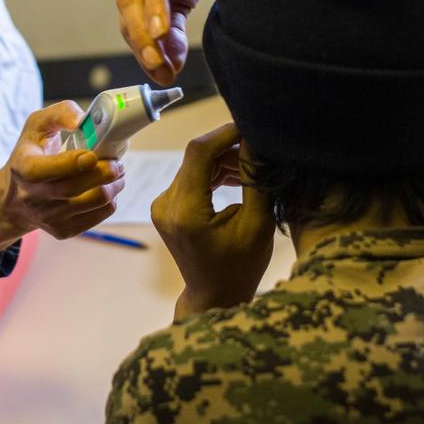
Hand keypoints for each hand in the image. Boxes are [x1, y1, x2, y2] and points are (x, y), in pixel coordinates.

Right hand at [0, 101, 124, 259]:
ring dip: (114, 184)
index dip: (72, 163)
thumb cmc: (31, 154)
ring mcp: (48, 217)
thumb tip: (83, 119)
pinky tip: (105, 187)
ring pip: (95, 202)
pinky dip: (110, 199)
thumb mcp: (36, 126)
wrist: (15, 197)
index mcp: (24, 168)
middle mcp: (34, 196)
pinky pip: (99, 215)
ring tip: (115, 172)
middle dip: (105, 172)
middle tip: (117, 162)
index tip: (92, 155)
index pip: (46, 170)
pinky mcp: (62, 230)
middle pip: (76, 188)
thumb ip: (60, 114)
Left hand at [150, 123, 274, 319]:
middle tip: (260, 148)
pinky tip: (239, 176)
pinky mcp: (166, 205)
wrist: (214, 296)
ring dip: (224, 159)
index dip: (225, 133)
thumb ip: (255, 179)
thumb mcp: (258, 224)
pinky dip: (214, 172)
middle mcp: (166, 205)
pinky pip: (191, 176)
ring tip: (254, 166)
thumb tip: (256, 139)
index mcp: (186, 212)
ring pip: (195, 164)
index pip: (199, 153)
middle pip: (196, 157)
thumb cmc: (241, 267)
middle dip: (229, 146)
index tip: (251, 126)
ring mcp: (162, 205)